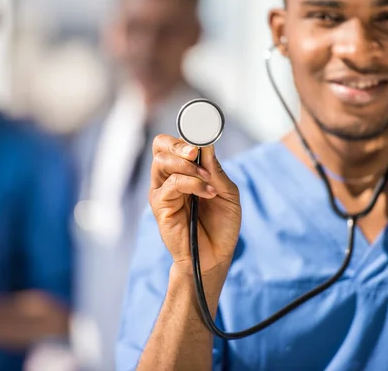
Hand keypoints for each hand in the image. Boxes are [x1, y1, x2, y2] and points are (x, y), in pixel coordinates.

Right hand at [150, 134, 241, 276]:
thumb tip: (206, 144)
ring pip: (162, 161)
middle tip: (196, 152)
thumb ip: (216, 170)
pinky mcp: (160, 206)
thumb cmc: (222, 226)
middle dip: (179, 144)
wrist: (216, 257)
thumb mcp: (227, 193)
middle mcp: (170, 178)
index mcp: (185, 172)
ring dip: (187, 165)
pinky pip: (171, 184)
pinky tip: (208, 193)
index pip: (175, 144)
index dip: (185, 133)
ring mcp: (163, 192)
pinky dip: (192, 184)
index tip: (203, 130)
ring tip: (207, 179)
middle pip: (160, 146)